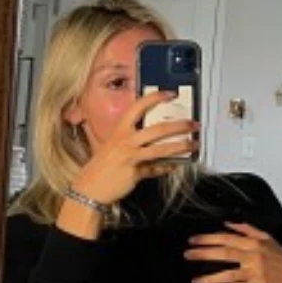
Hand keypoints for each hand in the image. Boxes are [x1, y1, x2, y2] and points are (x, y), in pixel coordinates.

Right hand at [70, 91, 198, 208]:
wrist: (88, 188)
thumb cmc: (99, 167)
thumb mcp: (111, 146)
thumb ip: (129, 140)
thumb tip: (148, 137)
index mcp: (119, 130)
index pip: (138, 107)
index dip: (155, 98)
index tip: (169, 94)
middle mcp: (125, 141)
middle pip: (158, 129)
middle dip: (180, 125)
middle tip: (192, 124)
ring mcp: (130, 157)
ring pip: (162, 149)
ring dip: (181, 146)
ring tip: (193, 145)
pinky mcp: (135, 173)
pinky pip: (156, 169)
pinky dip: (167, 167)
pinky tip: (174, 165)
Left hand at [184, 222, 281, 282]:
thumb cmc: (280, 257)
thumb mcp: (267, 238)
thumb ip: (247, 229)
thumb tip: (228, 223)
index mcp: (253, 243)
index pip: (226, 238)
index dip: (208, 239)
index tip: (192, 240)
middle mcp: (253, 256)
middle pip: (224, 253)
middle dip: (203, 254)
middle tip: (187, 255)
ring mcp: (256, 272)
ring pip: (228, 274)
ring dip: (210, 277)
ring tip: (195, 281)